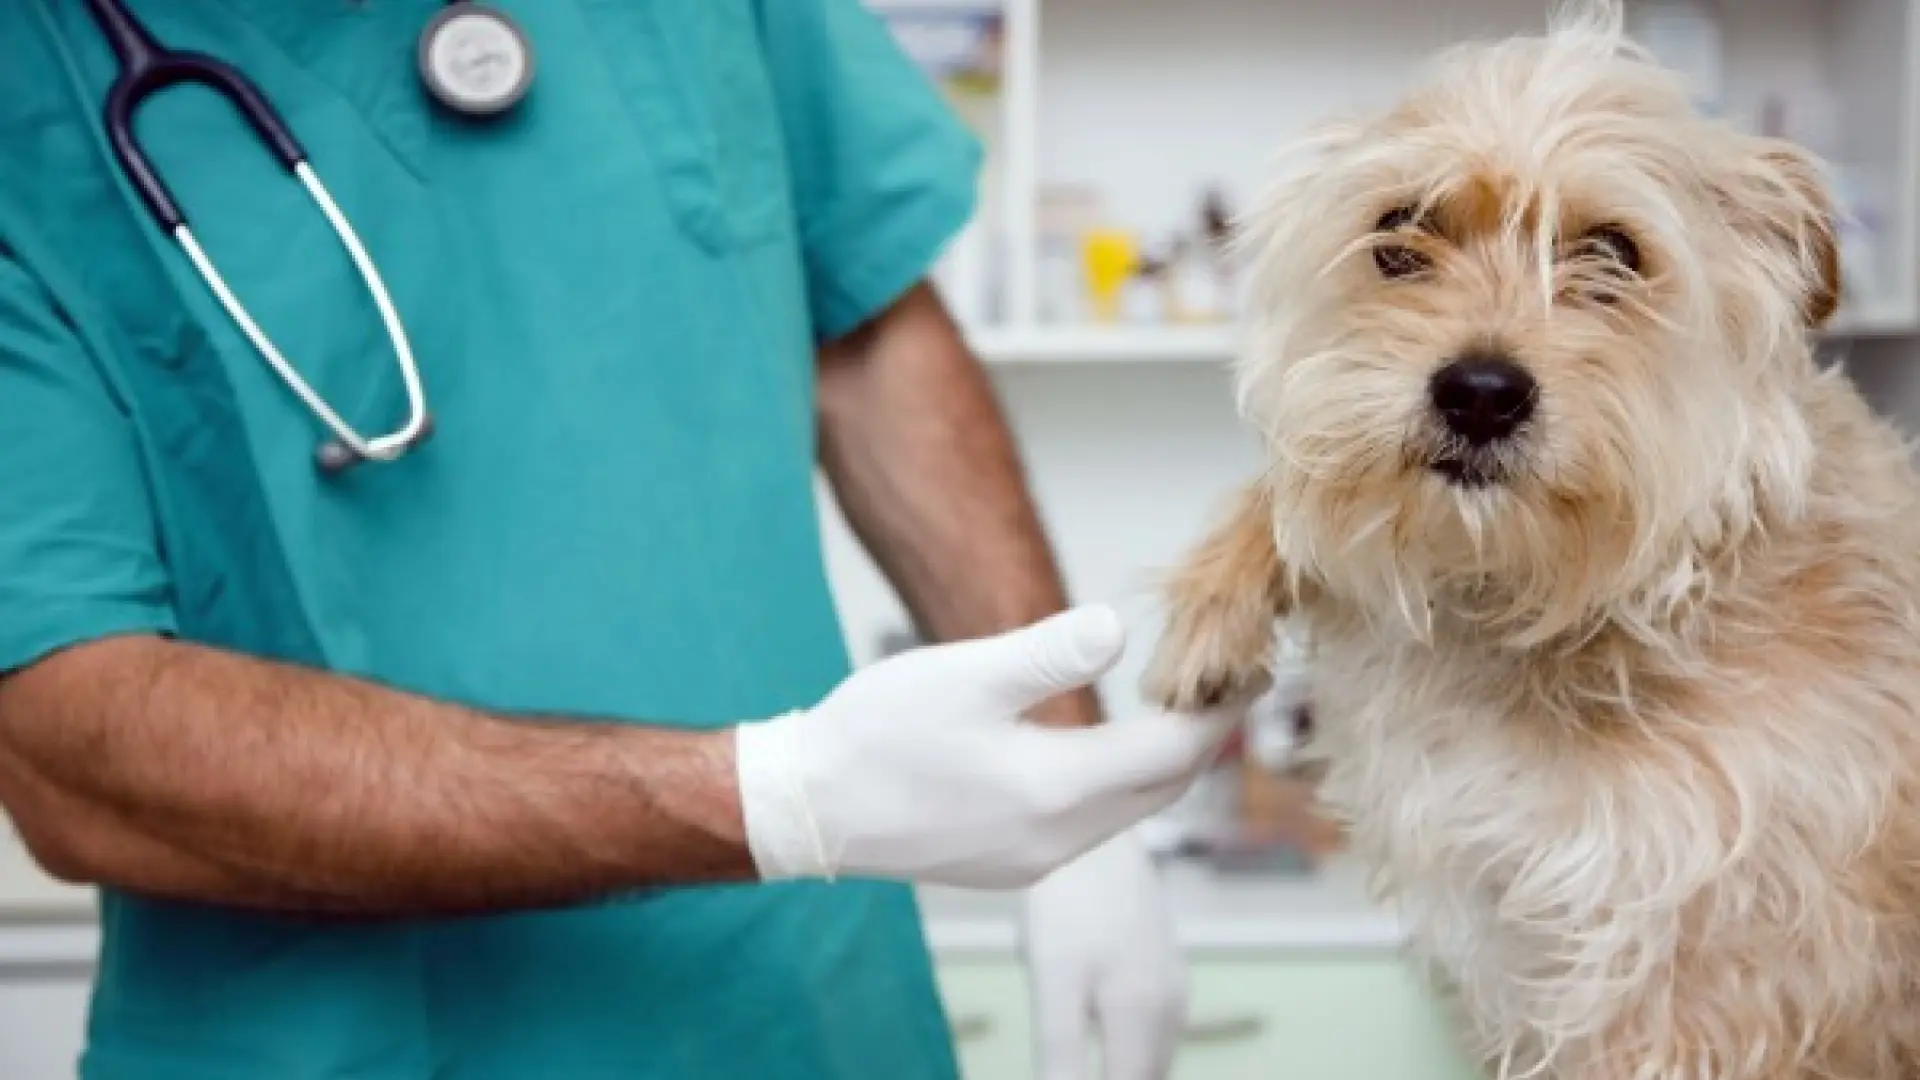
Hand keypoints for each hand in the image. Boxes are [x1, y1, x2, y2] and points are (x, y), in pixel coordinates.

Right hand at [733, 606, 1235, 888]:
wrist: (808, 808)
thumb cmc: (877, 734)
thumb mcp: (965, 674)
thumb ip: (1049, 653)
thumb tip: (1119, 627)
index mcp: (1055, 790)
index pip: (1172, 753)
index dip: (1219, 709)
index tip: (1250, 667)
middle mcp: (1057, 840)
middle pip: (1161, 790)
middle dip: (1201, 738)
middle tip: (1228, 681)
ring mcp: (1033, 861)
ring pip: (1128, 812)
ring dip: (1159, 765)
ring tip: (1177, 708)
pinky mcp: (1008, 866)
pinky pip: (1089, 827)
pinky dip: (1116, 787)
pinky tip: (1104, 753)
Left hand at [1022, 827, 1185, 1079]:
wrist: (1094, 831)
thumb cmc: (1067, 905)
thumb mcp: (1055, 985)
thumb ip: (1062, 1055)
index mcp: (1144, 1020)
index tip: (1064, 1079)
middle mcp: (1170, 1007)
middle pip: (1146, 1079)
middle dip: (1114, 1079)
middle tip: (1066, 1068)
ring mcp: (1173, 983)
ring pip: (1152, 1055)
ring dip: (1122, 1067)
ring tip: (1078, 1053)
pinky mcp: (1165, 964)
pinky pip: (1152, 1025)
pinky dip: (1128, 1043)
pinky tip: (1095, 1022)